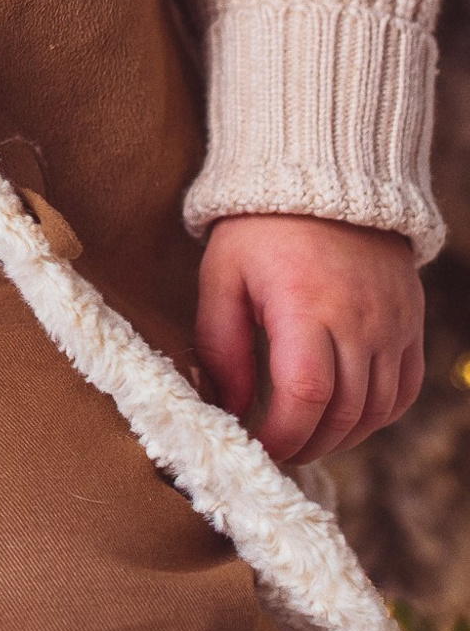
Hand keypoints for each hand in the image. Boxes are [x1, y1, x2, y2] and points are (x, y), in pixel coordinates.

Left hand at [196, 212, 422, 465]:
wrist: (321, 180)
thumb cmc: (258, 230)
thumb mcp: (221, 275)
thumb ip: (220, 344)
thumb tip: (229, 406)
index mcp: (304, 304)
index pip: (304, 393)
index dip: (283, 434)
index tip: (257, 447)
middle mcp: (359, 320)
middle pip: (344, 411)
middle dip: (308, 443)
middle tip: (276, 450)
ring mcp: (392, 325)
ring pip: (377, 410)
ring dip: (341, 437)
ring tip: (304, 437)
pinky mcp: (410, 325)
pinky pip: (403, 391)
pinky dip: (376, 417)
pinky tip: (345, 418)